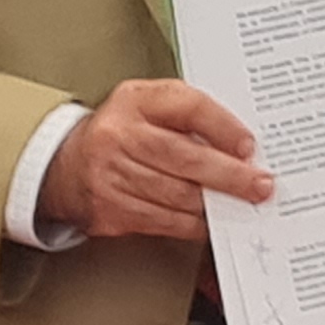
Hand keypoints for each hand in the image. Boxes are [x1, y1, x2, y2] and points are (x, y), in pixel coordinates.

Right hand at [39, 79, 263, 244]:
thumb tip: (240, 143)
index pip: (188, 107)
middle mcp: (118, 135)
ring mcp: (110, 174)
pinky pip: (161, 220)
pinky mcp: (108, 208)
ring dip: (214, 203)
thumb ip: (191, 113)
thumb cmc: (123, 131)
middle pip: (184, 157)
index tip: (249, 146)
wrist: (65, 163)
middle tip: (259, 185)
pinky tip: (209, 220)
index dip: (223, 127)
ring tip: (241, 204)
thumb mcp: (150, 104)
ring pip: (175, 194)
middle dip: (229, 175)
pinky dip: (191, 223)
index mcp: (135, 100)